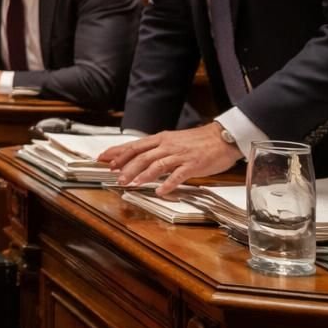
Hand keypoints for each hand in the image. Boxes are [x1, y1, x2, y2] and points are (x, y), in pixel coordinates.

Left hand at [98, 123, 241, 194]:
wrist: (223, 137)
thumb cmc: (198, 141)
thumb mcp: (173, 140)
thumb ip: (157, 149)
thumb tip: (139, 157)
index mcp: (161, 139)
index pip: (134, 145)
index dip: (117, 152)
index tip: (103, 159)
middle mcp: (167, 145)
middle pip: (141, 155)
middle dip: (126, 167)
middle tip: (115, 177)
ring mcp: (180, 155)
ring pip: (156, 164)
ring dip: (142, 175)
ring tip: (131, 184)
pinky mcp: (193, 164)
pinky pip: (177, 175)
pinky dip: (167, 183)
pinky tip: (159, 191)